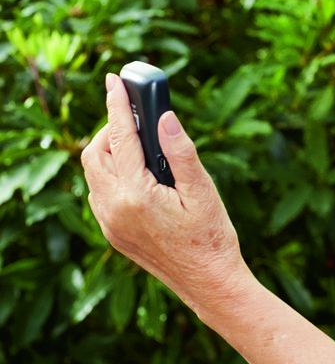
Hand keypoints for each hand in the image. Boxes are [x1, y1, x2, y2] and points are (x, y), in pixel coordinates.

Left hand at [81, 73, 246, 313]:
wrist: (209, 284)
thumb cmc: (212, 238)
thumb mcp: (203, 190)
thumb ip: (181, 151)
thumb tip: (164, 116)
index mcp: (137, 194)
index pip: (120, 137)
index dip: (116, 104)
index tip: (113, 79)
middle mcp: (115, 208)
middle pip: (95, 153)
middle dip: (110, 129)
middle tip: (134, 118)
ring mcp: (110, 223)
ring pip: (93, 173)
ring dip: (108, 152)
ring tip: (136, 144)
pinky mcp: (113, 233)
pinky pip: (99, 193)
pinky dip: (110, 175)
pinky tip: (135, 174)